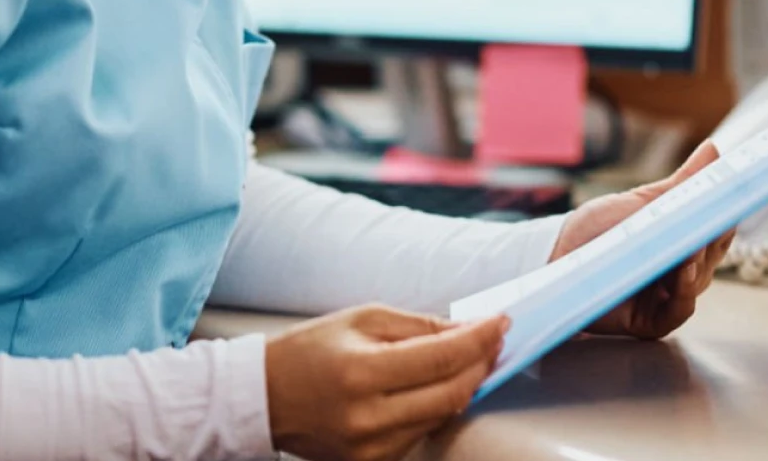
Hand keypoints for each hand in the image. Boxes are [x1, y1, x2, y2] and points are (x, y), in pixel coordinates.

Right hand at [263, 304, 506, 460]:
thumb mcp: (360, 320)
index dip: (477, 339)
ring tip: (469, 358)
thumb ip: (416, 326)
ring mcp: (374, 448)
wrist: (267, 396)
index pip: (440, 357)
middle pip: (451, 394)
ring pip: (441, 415)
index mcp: (362, 372)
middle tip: (495, 340)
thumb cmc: (310, 349)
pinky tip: (435, 385)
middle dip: (480, 365)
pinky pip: (422, 433)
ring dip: (462, 385)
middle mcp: (370, 417)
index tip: (500, 323)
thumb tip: (465, 331)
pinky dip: (436, 407)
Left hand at [550, 141, 736, 339]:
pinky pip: (678, 312)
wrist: (555, 255)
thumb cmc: (598, 227)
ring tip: (687, 251)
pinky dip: (682, 295)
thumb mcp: (642, 202)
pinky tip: (679, 277)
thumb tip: (713, 150)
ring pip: (697, 283)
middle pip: (710, 257)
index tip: (729, 203)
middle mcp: (680, 270)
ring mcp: (668, 297)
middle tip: (705, 224)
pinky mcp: (652, 320)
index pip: (716, 231)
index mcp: (682, 241)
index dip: (724, 218)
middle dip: (709, 241)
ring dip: (695, 267)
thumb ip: (682, 183)